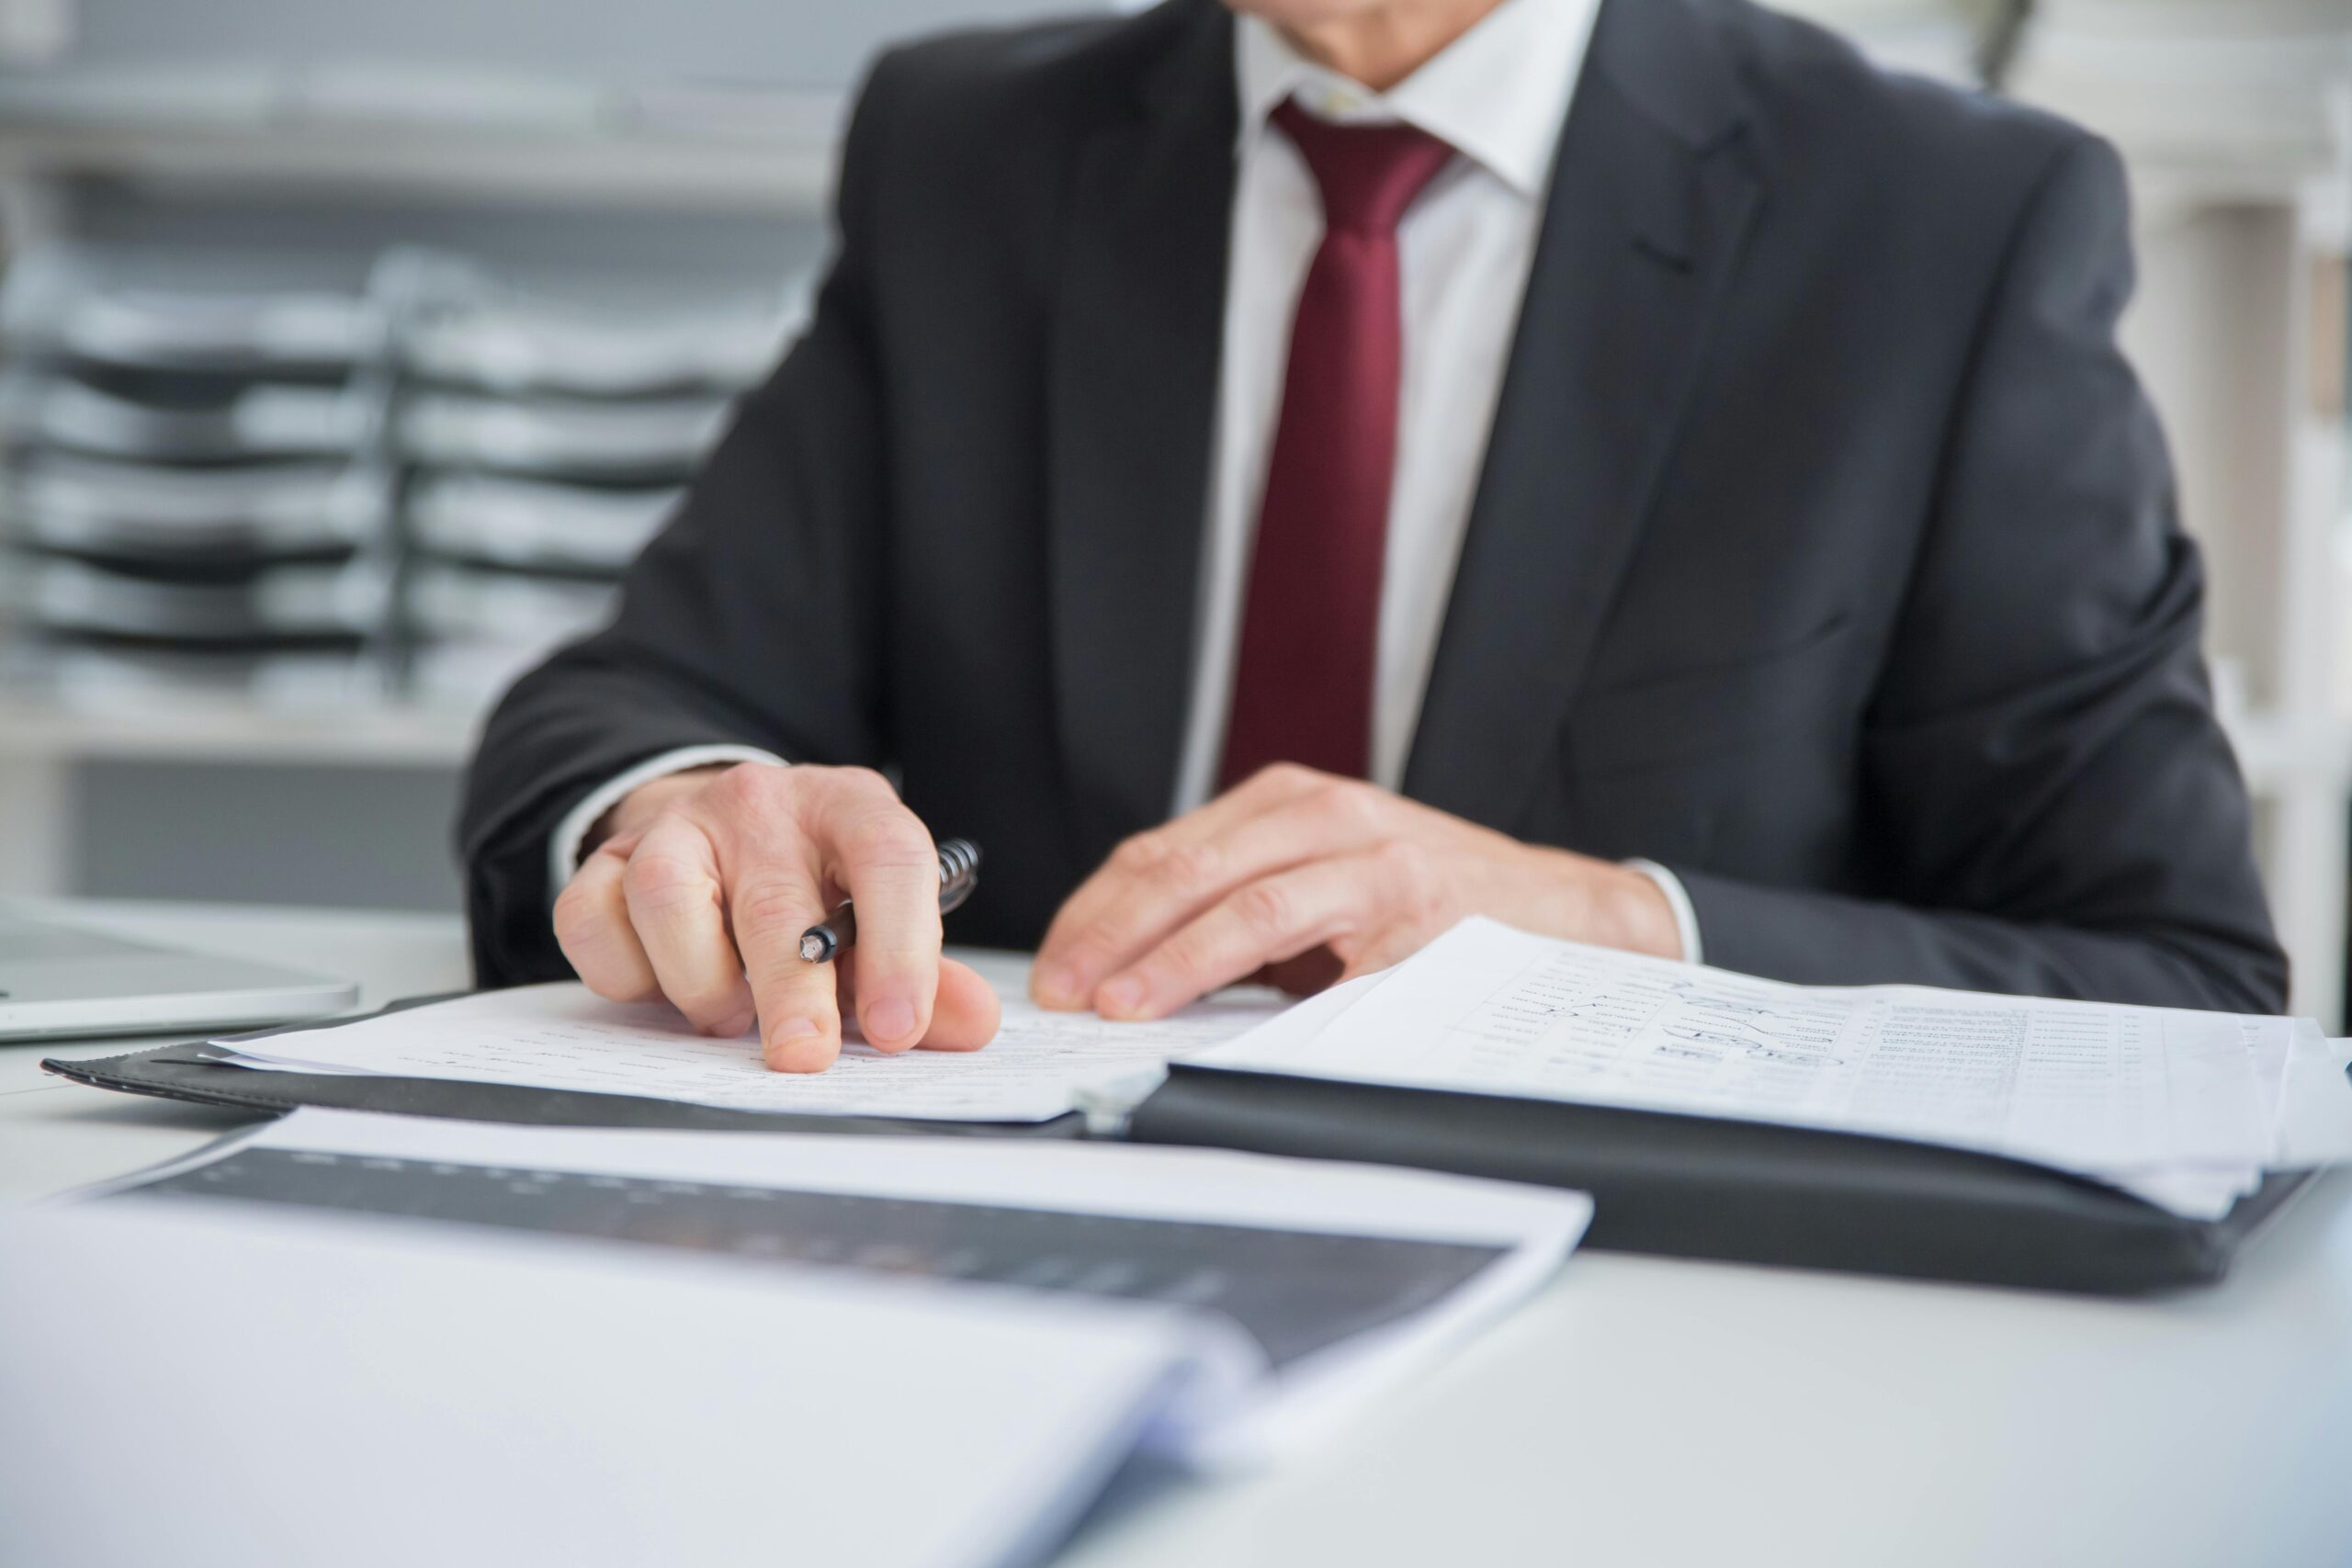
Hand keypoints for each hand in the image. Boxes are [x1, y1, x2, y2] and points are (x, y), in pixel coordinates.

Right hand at [552, 762, 1000, 1071]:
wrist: (711, 830)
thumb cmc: (808, 886)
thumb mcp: (877, 916)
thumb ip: (924, 976)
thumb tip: (974, 1023)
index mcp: (848, 808)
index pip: (889, 857)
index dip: (902, 947)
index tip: (899, 1027)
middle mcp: (760, 806)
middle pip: (775, 901)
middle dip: (792, 993)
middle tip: (805, 1057)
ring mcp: (675, 827)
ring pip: (667, 898)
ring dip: (700, 980)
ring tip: (729, 1015)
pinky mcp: (603, 861)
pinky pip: (593, 921)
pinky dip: (626, 973)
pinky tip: (662, 988)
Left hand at [1031, 764, 1681, 1019]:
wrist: (1565, 914)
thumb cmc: (1434, 909)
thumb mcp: (1328, 888)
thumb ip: (1246, 913)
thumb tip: (1132, 977)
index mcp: (1288, 801)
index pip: (1162, 851)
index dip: (1095, 909)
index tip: (1052, 964)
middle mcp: (1323, 811)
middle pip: (1184, 867)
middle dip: (1108, 933)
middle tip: (1060, 990)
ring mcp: (1370, 855)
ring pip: (1243, 900)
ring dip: (1168, 957)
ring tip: (1117, 1003)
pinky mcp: (1411, 907)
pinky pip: (1318, 947)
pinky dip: (1256, 982)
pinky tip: (1216, 1015)